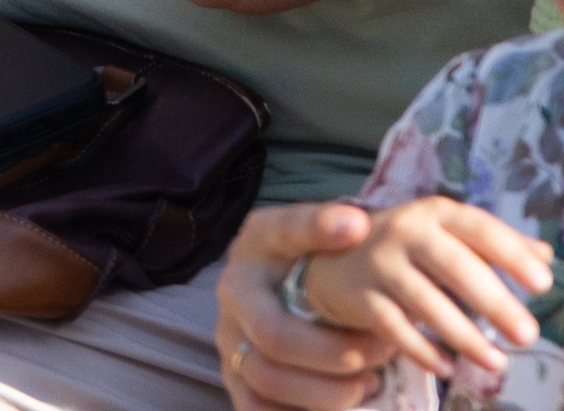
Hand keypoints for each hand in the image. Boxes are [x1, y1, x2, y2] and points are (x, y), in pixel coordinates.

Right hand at [217, 203, 392, 410]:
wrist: (275, 300)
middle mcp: (231, 305)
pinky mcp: (240, 390)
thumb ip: (322, 228)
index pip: (278, 244)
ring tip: (371, 382)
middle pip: (275, 338)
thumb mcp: (303, 240)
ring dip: (330, 391)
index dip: (317, 237)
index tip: (359, 231)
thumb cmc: (299, 271)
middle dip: (337, 351)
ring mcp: (231, 350)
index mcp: (249, 260)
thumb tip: (355, 223)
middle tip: (385, 349)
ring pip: (269, 382)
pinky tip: (348, 405)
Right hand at [298, 196, 553, 389]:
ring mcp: (379, 262)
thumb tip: (545, 255)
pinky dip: (422, 350)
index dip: (510, 253)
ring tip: (497, 362)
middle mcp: (404, 231)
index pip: (477, 227)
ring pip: (425, 300)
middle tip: (527, 334)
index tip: (543, 283)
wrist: (334, 257)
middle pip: (453, 265)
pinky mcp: (360, 295)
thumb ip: (492, 244)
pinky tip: (448, 368)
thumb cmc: (409, 250)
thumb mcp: (446, 235)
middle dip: (492, 301)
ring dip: (464, 335)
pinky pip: (394, 327)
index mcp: (434, 214)